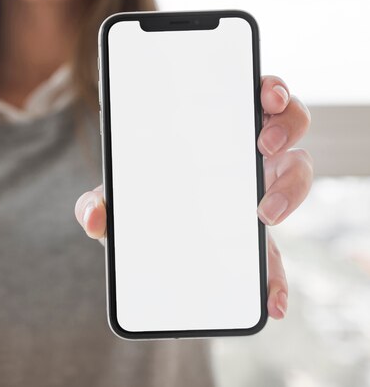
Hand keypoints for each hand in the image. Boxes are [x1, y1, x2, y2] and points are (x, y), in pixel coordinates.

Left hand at [75, 75, 312, 319]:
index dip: (271, 90)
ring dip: (292, 188)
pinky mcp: (258, 242)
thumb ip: (97, 204)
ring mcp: (257, 196)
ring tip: (265, 213)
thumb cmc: (138, 207)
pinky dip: (278, 279)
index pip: (252, 100)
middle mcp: (245, 158)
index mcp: (215, 136)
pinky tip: (270, 300)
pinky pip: (279, 257)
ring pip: (297, 176)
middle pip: (288, 126)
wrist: (147, 247)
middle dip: (286, 126)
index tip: (267, 95)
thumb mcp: (116, 201)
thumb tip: (93, 216)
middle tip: (262, 145)